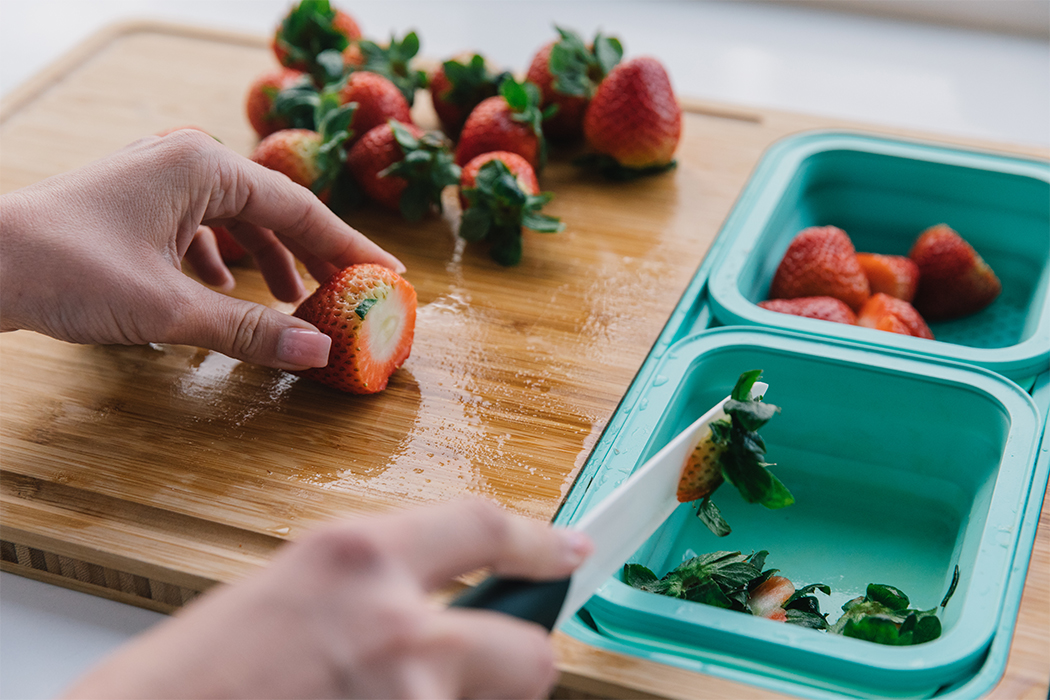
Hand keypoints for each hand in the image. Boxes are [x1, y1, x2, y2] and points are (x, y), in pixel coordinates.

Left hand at [0, 129, 403, 369]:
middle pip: (272, 210)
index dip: (348, 246)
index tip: (386, 274)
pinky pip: (200, 228)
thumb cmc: (65, 270)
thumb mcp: (169, 308)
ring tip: (293, 299)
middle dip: (311, 255)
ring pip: (236, 219)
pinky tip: (224, 291)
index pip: (299, 209)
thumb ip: (251, 330)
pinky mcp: (136, 205)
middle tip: (348, 291)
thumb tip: (319, 351)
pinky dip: (222, 261)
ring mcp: (157, 181)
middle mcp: (184, 163)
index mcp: (202, 167)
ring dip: (268, 260)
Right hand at [64, 500, 592, 698]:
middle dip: (518, 665)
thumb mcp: (292, 594)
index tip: (568, 550)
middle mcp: (392, 626)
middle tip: (484, 673)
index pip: (484, 528)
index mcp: (354, 558)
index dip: (538, 541)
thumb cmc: (190, 676)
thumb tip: (440, 609)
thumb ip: (375, 591)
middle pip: (529, 653)